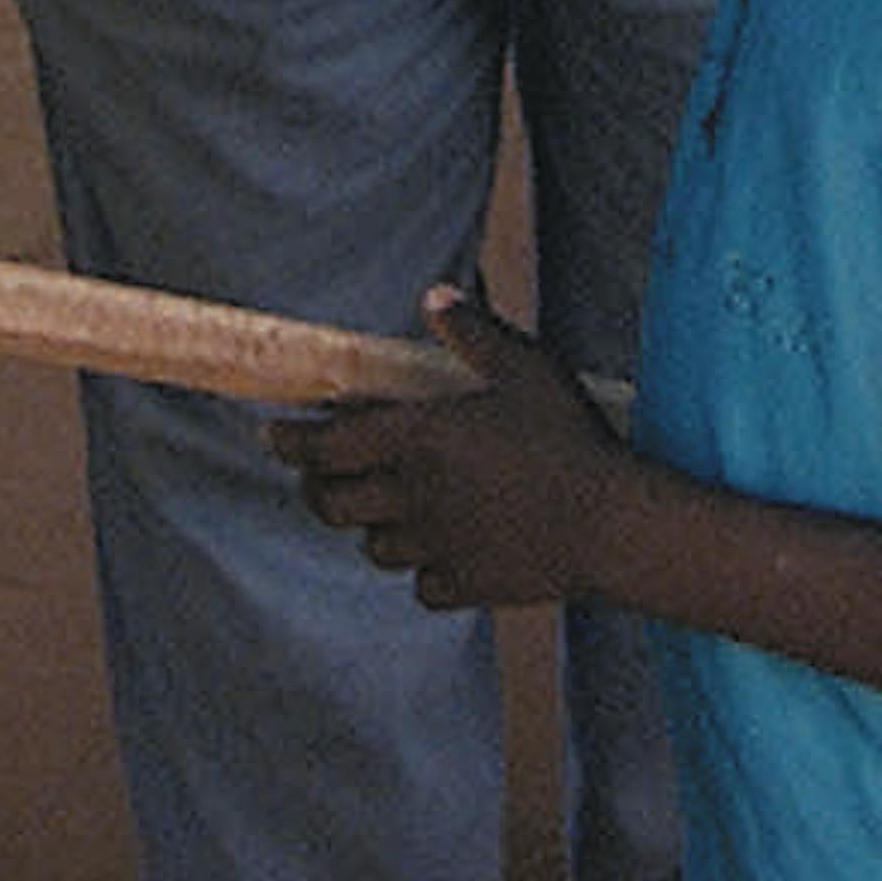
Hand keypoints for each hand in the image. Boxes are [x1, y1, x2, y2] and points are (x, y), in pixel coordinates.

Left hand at [274, 288, 621, 613]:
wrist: (610, 524)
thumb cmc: (568, 437)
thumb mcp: (524, 367)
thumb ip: (472, 332)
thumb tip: (434, 295)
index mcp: (417, 439)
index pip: (325, 446)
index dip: (290, 443)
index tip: (271, 436)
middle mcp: (414, 497)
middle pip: (332, 504)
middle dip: (316, 488)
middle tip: (319, 476)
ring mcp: (438, 546)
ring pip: (374, 547)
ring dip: (371, 527)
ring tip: (383, 509)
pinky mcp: (467, 584)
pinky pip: (424, 585)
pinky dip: (423, 570)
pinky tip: (441, 552)